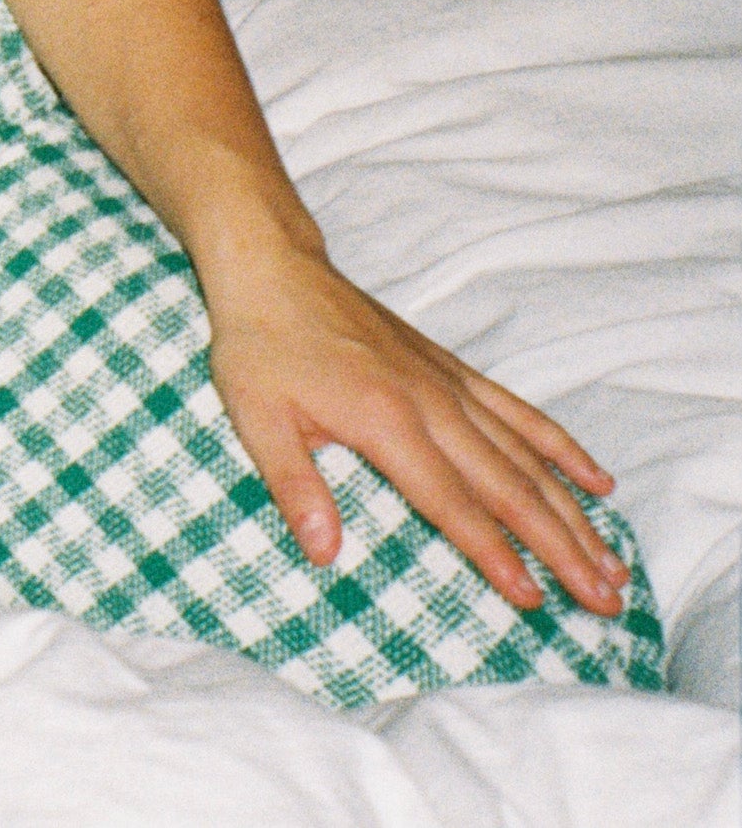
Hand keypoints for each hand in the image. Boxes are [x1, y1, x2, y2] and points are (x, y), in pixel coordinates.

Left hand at [203, 245, 628, 619]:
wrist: (274, 266)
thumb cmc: (260, 344)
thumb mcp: (256, 415)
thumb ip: (293, 485)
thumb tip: (321, 553)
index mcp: (385, 421)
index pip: (452, 502)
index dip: (494, 555)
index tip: (536, 601)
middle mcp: (430, 402)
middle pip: (508, 485)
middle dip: (560, 546)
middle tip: (604, 599)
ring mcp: (446, 383)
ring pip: (525, 454)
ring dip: (572, 509)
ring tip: (612, 560)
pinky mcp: (449, 368)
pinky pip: (517, 411)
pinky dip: (559, 446)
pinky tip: (595, 479)